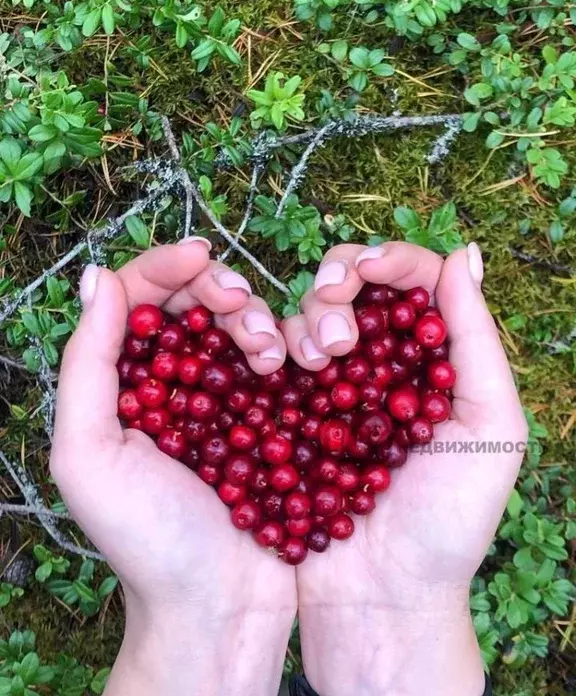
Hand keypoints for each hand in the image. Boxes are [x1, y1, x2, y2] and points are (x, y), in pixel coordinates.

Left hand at [52, 239, 293, 695]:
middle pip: (193, 304)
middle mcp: (172, 385)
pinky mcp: (268, 419)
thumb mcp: (90, 454)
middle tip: (240, 306)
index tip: (202, 254)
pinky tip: (295, 362)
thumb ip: (87, 363)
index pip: (137, 301)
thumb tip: (97, 277)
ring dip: (257, 320)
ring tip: (270, 354)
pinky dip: (287, 349)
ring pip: (240, 328)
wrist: (221, 607)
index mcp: (124, 386)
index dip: (165, 267)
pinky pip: (278, 363)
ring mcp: (224, 401)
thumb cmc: (148, 540)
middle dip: (219, 291)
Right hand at [281, 242, 527, 695]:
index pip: (414, 281)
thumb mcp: (490, 429)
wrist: (380, 601)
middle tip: (336, 327)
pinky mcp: (288, 413)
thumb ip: (476, 339)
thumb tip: (465, 251)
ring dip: (308, 318)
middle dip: (340, 282)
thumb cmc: (446, 524)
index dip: (390, 260)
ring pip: (310, 313)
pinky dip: (271, 346)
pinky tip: (275, 363)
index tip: (368, 270)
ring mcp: (331, 387)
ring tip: (315, 361)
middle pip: (355, 284)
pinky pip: (274, 359)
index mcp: (432, 361)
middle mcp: (381, 364)